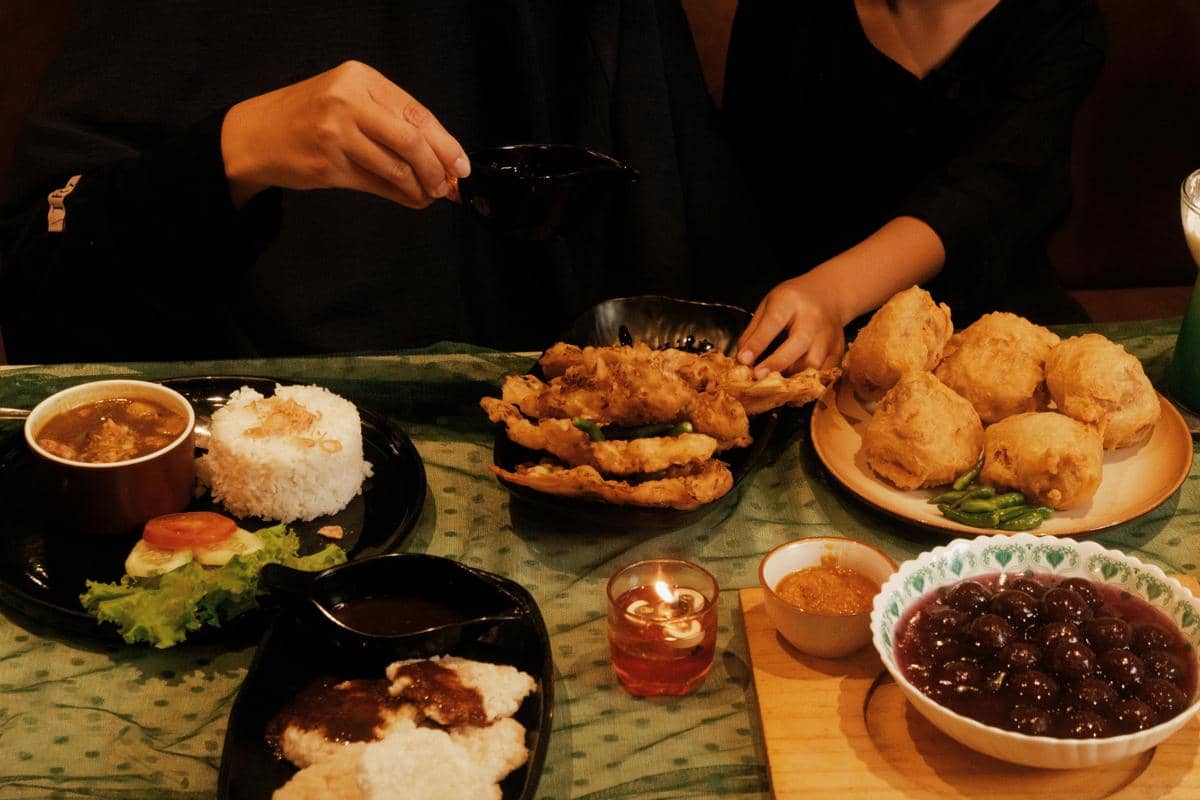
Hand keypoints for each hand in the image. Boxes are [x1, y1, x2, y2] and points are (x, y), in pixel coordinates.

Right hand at [220, 61, 469, 207]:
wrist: (255, 135)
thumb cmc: (307, 117)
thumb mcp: (348, 101)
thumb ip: (390, 120)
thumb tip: (441, 154)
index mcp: (360, 78)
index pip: (417, 112)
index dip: (446, 143)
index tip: (461, 164)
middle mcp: (347, 101)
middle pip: (412, 139)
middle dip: (438, 167)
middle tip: (448, 185)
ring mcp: (336, 133)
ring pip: (397, 166)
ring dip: (421, 186)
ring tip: (430, 194)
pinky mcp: (328, 164)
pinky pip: (377, 184)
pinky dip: (401, 195)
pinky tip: (411, 199)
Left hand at [735, 274, 846, 374]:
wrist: (828, 296)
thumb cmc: (792, 302)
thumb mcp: (768, 306)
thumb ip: (754, 332)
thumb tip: (742, 360)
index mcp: (790, 301)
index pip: (773, 322)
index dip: (758, 343)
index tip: (744, 360)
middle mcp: (813, 318)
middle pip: (799, 344)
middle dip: (777, 363)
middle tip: (758, 377)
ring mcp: (829, 336)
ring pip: (813, 364)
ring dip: (791, 377)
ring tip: (775, 383)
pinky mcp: (838, 351)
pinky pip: (822, 373)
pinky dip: (805, 383)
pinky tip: (792, 385)